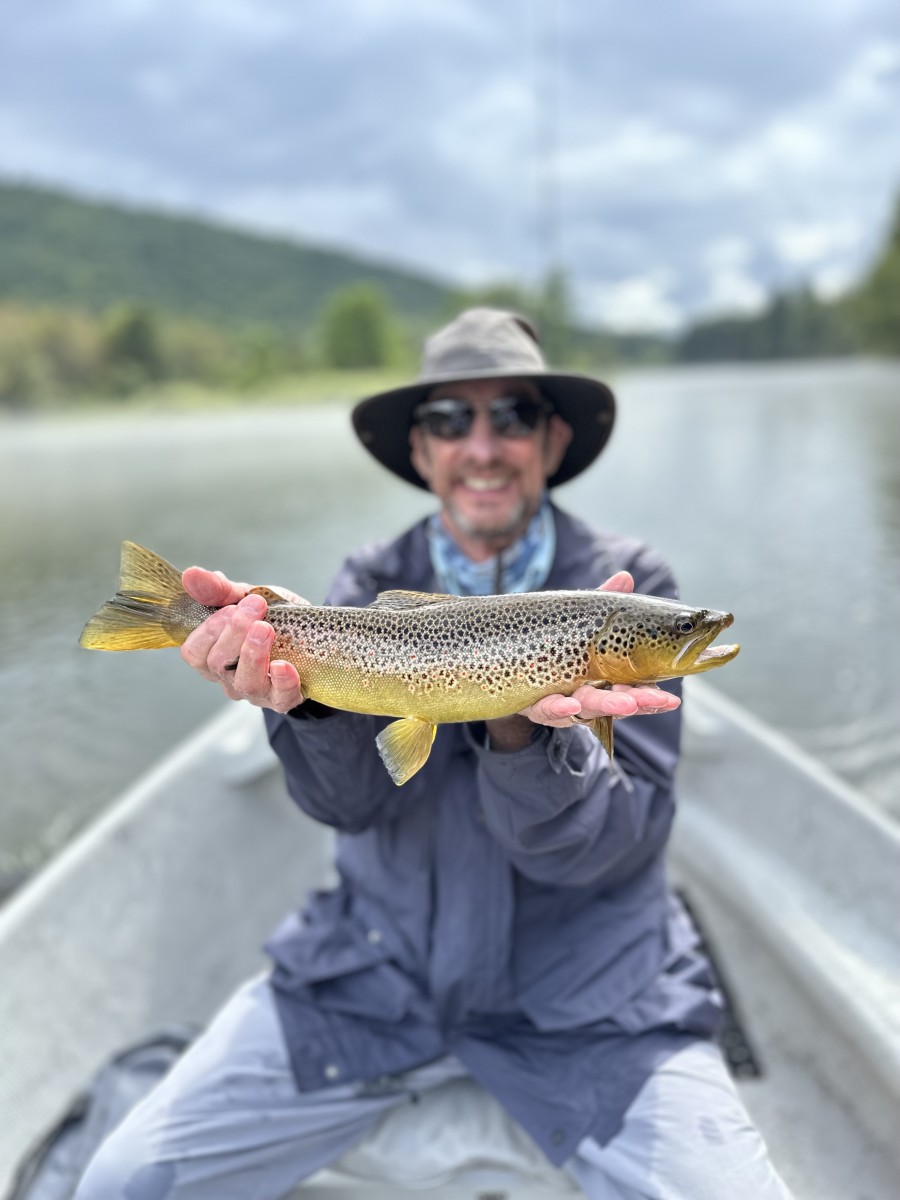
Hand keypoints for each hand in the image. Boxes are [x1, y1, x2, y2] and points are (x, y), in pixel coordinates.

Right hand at [179, 566, 304, 712]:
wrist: (312, 637)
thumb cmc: (271, 618)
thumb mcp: (245, 598)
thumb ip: (219, 589)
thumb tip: (191, 573)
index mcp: (214, 655)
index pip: (194, 653)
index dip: (208, 631)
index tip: (231, 606)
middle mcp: (230, 678)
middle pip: (218, 664)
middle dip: (234, 632)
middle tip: (255, 606)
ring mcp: (257, 692)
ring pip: (245, 682)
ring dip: (253, 653)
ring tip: (265, 628)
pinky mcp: (284, 698)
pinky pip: (280, 697)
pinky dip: (282, 681)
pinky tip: (283, 665)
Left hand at [517, 571, 680, 728]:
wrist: (510, 661)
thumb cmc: (557, 645)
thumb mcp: (582, 625)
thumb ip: (604, 607)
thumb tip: (625, 577)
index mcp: (604, 682)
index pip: (632, 691)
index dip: (651, 698)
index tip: (671, 698)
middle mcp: (586, 698)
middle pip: (615, 704)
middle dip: (637, 702)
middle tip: (658, 700)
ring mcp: (562, 703)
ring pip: (586, 708)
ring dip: (607, 705)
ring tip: (627, 703)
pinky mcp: (535, 705)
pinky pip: (546, 710)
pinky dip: (558, 708)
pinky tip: (570, 704)